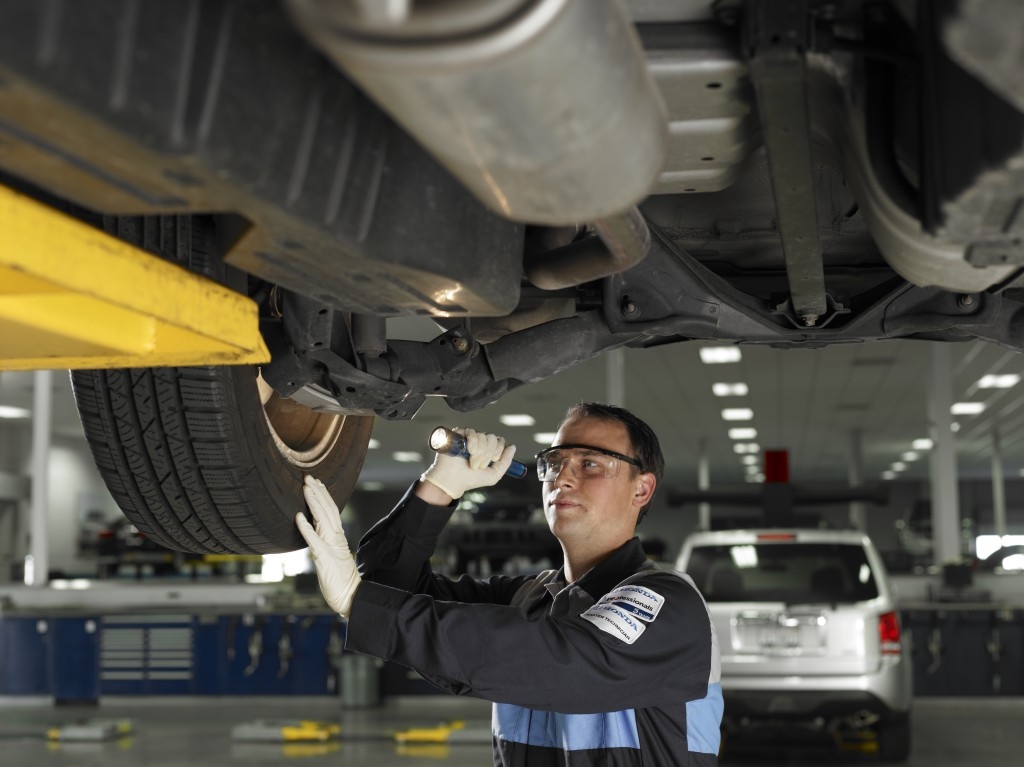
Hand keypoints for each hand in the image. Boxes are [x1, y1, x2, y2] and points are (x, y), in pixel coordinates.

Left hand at [295, 475, 361, 616]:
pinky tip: (299, 517)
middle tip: (308, 477)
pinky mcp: (324, 558)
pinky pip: (314, 540)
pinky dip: (306, 528)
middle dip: (317, 492)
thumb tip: (315, 529)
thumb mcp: (331, 555)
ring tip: (305, 489)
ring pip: (322, 519)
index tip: (316, 482)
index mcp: (338, 536)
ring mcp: (331, 546)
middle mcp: (336, 538)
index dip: (323, 495)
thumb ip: (325, 541)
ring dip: (313, 503)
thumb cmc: (340, 578)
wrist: (350, 596)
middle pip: (327, 510)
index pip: (331, 510)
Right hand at [420, 427, 516, 499]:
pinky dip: (473, 443)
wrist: (453, 481)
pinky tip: (469, 451)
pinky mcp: (459, 434)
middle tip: (479, 466)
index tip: (492, 461)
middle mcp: (479, 441)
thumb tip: (513, 447)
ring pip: (483, 436)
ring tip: (471, 463)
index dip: (498, 451)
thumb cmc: (471, 479)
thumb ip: (506, 462)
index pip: (500, 441)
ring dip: (479, 453)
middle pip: (493, 438)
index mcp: (488, 448)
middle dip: (488, 454)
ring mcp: (469, 437)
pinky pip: (472, 432)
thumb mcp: (494, 474)